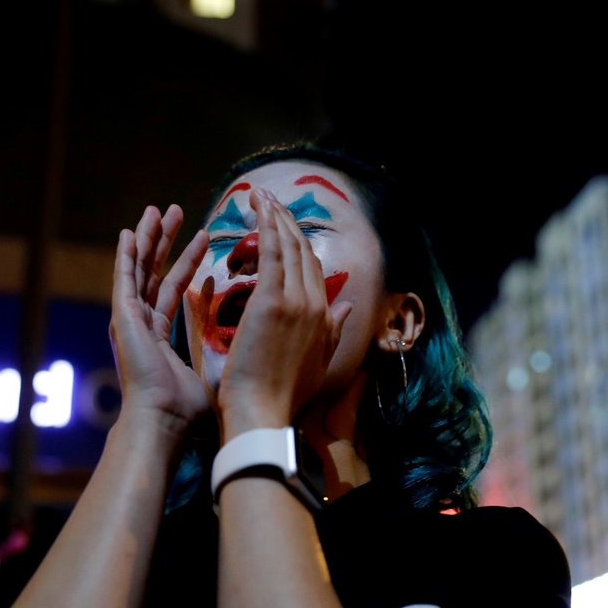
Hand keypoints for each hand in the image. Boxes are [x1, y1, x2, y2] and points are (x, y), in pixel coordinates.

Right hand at [110, 204, 209, 440]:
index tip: (203, 235)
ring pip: (139, 267)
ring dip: (149, 237)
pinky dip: (126, 255)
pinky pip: (124, 278)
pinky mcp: (124, 317)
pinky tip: (129, 233)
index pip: (177, 286)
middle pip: (155, 269)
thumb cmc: (189, 408)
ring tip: (156, 209)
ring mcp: (131, 319)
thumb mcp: (215, 368)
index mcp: (161, 333)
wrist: (164, 420)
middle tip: (177, 210)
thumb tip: (258, 342)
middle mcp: (144, 322)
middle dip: (166, 239)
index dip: (188, 260)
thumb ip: (227, 347)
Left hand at [217, 190, 351, 436]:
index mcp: (325, 318)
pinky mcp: (271, 302)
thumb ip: (333, 330)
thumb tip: (349, 308)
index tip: (284, 224)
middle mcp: (315, 304)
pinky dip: (267, 228)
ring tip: (260, 196)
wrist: (264, 411)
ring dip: (275, 216)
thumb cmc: (284, 394)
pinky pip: (272, 254)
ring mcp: (295, 301)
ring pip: (288, 247)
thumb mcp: (319, 362)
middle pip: (302, 252)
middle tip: (269, 199)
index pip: (314, 269)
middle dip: (286, 222)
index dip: (299, 243)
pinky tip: (259, 209)